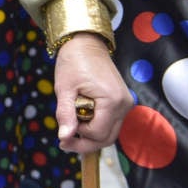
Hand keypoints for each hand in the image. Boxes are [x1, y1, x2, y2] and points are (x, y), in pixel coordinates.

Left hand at [54, 32, 131, 152]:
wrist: (85, 43)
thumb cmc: (73, 62)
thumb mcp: (64, 88)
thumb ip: (65, 114)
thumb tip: (64, 137)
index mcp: (112, 101)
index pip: (98, 133)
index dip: (80, 137)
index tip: (62, 135)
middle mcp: (124, 105)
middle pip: (108, 137)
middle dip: (86, 143)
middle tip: (63, 141)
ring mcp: (125, 104)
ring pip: (110, 132)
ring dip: (90, 136)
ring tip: (69, 132)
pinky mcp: (121, 102)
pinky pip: (110, 122)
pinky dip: (96, 126)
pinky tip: (80, 123)